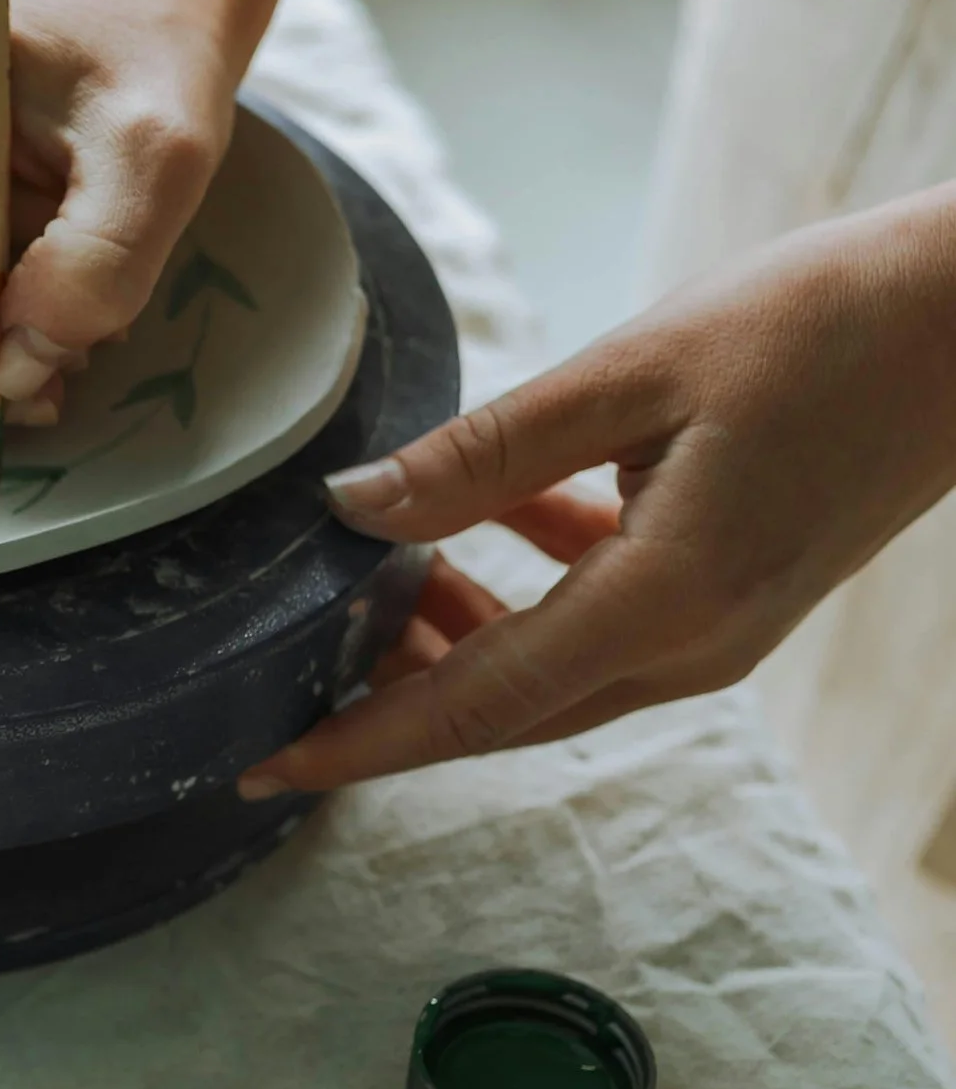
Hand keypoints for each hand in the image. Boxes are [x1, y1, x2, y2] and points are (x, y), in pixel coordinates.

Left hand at [243, 191, 955, 795]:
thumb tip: (353, 508)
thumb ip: (486, 453)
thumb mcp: (636, 370)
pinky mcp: (739, 594)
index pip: (473, 707)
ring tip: (369, 582)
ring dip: (459, 641)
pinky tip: (485, 519)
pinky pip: (606, 623)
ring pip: (552, 673)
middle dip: (392, 700)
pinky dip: (529, 590)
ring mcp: (725, 631)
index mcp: (664, 605)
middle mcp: (695, 648)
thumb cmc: (827, 323)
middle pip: (504, 712)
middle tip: (286, 664)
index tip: (262, 765)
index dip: (359, 742)